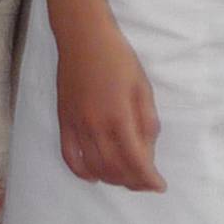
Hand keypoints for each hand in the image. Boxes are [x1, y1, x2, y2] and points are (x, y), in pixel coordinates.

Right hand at [55, 20, 162, 191]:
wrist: (83, 38)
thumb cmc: (118, 59)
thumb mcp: (143, 87)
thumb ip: (147, 121)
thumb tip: (148, 151)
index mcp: (119, 116)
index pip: (136, 161)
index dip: (149, 179)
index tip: (159, 185)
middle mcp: (96, 126)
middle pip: (115, 169)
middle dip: (133, 182)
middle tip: (146, 182)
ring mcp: (77, 126)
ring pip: (94, 167)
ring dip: (112, 179)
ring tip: (126, 178)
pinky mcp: (63, 122)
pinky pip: (69, 157)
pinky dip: (82, 172)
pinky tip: (95, 176)